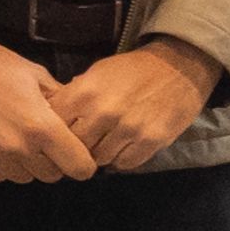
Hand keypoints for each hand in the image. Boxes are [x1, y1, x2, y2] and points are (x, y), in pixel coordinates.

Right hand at [0, 40, 96, 182]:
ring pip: (26, 177)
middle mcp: (20, 148)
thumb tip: (79, 116)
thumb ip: (61, 101)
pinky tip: (0, 142)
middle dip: (54, 161)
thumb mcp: (37, 75)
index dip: (83, 162)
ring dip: (28, 164)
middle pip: (53, 176)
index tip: (76, 152)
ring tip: (20, 139)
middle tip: (45, 140)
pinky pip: (0, 175)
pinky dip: (4, 164)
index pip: (79, 167)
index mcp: (43, 127)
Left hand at [54, 39, 213, 172]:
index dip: (54, 131)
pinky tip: (123, 148)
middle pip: (76, 146)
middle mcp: (105, 112)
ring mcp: (129, 129)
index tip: (59, 133)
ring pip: (100, 158)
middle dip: (77, 146)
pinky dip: (121, 159)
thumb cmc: (133, 69)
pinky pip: (125, 163)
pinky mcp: (151, 141)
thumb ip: (75, 94)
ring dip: (100, 154)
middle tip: (83, 144)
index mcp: (85, 92)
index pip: (55, 124)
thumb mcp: (97, 72)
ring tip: (105, 144)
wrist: (179, 67)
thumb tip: (50, 114)